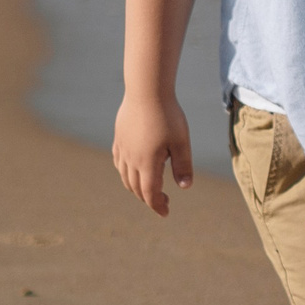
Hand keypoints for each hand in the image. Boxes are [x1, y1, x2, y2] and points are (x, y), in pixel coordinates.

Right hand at [113, 91, 194, 216]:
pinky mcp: (119, 138)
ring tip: (149, 188)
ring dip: (136, 187)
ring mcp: (122, 148)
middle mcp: (131, 159)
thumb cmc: (168, 116)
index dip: (157, 205)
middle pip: (136, 188)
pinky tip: (133, 169)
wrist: (146, 90)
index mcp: (147, 163)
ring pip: (125, 176)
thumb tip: (185, 187)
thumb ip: (183, 166)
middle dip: (149, 198)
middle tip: (164, 201)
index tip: (166, 213)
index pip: (150, 193)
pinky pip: (118, 162)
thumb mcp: (182, 142)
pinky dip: (125, 172)